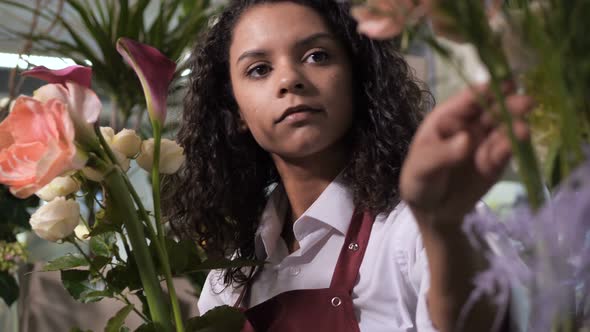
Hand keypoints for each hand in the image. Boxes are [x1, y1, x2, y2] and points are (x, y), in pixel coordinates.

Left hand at [400, 83, 533, 224]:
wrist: (432, 211)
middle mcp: (469, 125)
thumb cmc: (419, 180)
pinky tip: (519, 144)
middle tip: (525, 102)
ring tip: (523, 130)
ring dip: (515, 126)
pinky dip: (512, 148)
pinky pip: (506, 152)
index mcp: (448, 118)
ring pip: (503, 129)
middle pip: (492, 110)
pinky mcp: (496, 161)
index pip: (468, 99)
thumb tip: (467, 139)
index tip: (505, 83)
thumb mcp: (422, 167)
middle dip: (508, 105)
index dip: (486, 90)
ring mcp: (485, 142)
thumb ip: (442, 154)